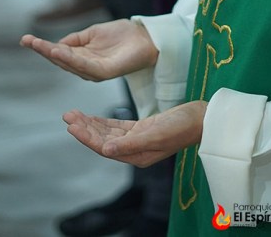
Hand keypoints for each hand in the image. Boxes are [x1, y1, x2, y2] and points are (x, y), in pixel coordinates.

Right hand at [19, 18, 157, 80]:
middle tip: (27, 41)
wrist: (146, 37)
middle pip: (60, 60)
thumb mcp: (93, 33)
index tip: (26, 39)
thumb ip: (76, 39)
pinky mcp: (105, 72)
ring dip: (54, 54)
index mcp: (82, 58)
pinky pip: (85, 66)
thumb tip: (56, 44)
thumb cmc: (122, 35)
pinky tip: (60, 51)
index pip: (59, 53)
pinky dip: (71, 59)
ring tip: (40, 45)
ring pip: (69, 64)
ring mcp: (94, 71)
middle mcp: (85, 68)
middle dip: (43, 50)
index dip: (42, 47)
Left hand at [64, 101, 206, 167]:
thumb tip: (106, 149)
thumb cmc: (183, 126)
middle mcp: (134, 151)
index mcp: (137, 156)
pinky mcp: (141, 129)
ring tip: (73, 114)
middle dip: (84, 129)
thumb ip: (131, 143)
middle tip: (67, 116)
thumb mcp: (157, 134)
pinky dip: (102, 121)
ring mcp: (137, 140)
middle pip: (103, 140)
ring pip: (107, 133)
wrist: (203, 119)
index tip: (72, 126)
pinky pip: (116, 127)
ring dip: (90, 124)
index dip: (87, 137)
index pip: (105, 148)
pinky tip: (91, 117)